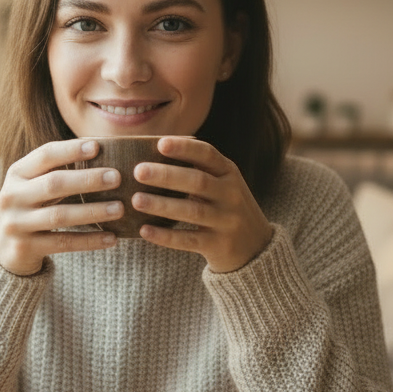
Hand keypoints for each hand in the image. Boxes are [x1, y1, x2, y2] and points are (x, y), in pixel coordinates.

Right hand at [0, 139, 124, 275]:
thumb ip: (55, 171)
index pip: (45, 155)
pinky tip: (111, 237)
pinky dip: (89, 240)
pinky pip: (62, 243)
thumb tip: (100, 153)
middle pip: (54, 184)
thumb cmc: (28, 208)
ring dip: (93, 211)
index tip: (97, 146)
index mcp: (16, 174)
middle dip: (87, 179)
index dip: (71, 150)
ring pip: (60, 215)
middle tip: (116, 177)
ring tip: (119, 208)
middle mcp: (12, 196)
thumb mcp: (31, 186)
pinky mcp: (24, 248)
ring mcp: (16, 224)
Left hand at [131, 136, 273, 272]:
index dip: (185, 148)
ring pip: (192, 211)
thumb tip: (150, 155)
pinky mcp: (219, 246)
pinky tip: (144, 231)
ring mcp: (227, 221)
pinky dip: (165, 236)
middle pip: (198, 181)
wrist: (256, 248)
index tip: (160, 143)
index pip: (208, 154)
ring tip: (136, 200)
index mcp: (229, 173)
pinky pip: (189, 240)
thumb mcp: (222, 184)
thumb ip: (197, 170)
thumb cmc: (225, 207)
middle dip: (167, 175)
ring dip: (162, 205)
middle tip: (138, 171)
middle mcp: (231, 195)